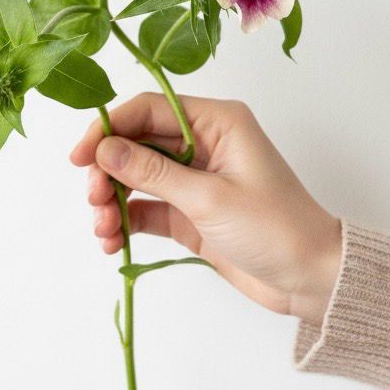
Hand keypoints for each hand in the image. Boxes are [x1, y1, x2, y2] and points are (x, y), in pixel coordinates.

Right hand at [70, 93, 341, 324]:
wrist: (309, 279)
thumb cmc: (274, 228)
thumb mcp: (209, 197)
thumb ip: (153, 173)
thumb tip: (104, 149)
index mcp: (216, 122)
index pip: (149, 109)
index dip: (109, 128)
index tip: (80, 157)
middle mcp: (203, 143)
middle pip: (137, 143)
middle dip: (108, 170)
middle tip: (95, 200)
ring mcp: (194, 179)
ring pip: (136, 177)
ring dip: (113, 199)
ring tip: (104, 229)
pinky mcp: (189, 212)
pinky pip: (146, 208)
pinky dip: (126, 221)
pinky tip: (113, 241)